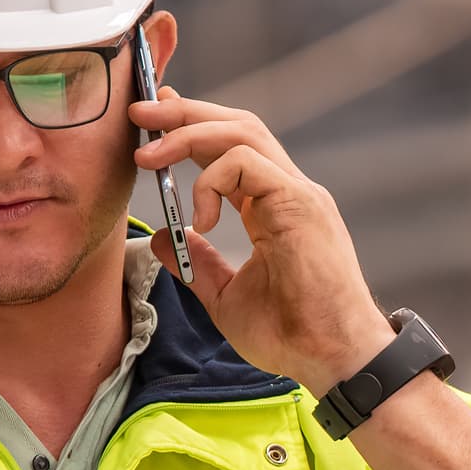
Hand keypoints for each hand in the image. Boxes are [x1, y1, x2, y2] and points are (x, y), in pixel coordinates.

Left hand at [129, 89, 397, 393]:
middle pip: (237, 126)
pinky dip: (210, 181)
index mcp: (274, 207)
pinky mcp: (299, 202)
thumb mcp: (224, 296)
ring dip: (189, 132)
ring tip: (149, 152)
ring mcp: (297, 193)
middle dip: (184, 112)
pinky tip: (200, 219)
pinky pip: (245, 164)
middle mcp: (289, 191)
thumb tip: (163, 239)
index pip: (233, 148)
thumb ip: (197, 263)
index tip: (154, 119)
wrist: (331, 359)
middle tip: (139, 111)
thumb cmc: (291, 335)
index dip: (193, 126)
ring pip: (243, 132)